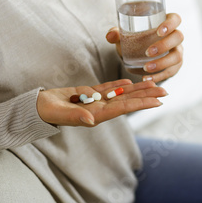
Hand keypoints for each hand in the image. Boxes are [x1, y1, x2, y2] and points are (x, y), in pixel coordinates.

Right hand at [37, 79, 166, 126]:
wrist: (36, 107)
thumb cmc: (47, 111)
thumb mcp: (60, 113)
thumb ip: (76, 116)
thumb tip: (92, 120)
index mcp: (96, 115)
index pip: (124, 108)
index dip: (142, 104)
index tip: (158, 101)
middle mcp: (99, 109)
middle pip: (128, 101)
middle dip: (146, 96)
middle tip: (165, 90)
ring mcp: (94, 101)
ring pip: (120, 94)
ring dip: (137, 89)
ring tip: (153, 84)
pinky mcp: (88, 93)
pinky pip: (107, 88)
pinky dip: (119, 85)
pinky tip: (130, 82)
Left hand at [106, 13, 183, 82]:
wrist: (137, 55)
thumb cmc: (134, 39)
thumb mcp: (125, 35)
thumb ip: (117, 34)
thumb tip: (110, 35)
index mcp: (166, 23)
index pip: (175, 19)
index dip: (170, 24)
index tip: (158, 31)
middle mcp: (175, 36)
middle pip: (178, 37)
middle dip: (164, 45)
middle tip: (147, 52)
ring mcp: (177, 51)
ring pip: (177, 56)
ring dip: (162, 63)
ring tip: (146, 68)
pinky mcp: (174, 66)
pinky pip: (171, 71)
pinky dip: (159, 76)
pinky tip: (147, 78)